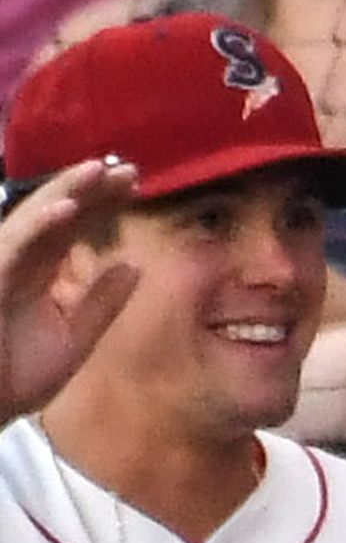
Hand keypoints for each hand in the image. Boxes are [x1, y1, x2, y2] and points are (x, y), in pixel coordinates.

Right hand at [0, 157, 139, 421]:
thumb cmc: (17, 374)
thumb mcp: (75, 337)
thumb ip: (102, 302)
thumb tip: (135, 264)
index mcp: (39, 270)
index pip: (74, 227)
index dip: (103, 204)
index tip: (135, 183)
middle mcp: (19, 259)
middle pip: (59, 214)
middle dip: (92, 189)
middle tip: (129, 168)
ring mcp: (2, 265)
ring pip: (35, 219)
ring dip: (67, 192)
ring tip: (100, 170)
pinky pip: (14, 245)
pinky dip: (40, 226)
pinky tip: (68, 208)